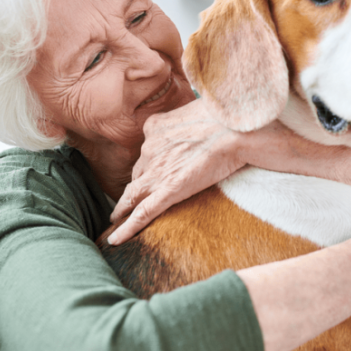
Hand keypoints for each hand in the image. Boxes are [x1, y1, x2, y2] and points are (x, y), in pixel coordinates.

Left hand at [108, 99, 246, 244]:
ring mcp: (157, 172)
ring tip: (115, 220)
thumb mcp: (198, 110)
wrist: (235, 130)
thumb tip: (198, 124)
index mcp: (155, 128)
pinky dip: (127, 229)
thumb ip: (189, 120)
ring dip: (122, 209)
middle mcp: (150, 149)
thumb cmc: (225, 118)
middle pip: (138, 173)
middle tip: (129, 199)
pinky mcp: (168, 191)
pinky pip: (142, 213)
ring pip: (132, 195)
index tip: (147, 172)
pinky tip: (117, 240)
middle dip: (134, 186)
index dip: (146, 165)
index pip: (148, 151)